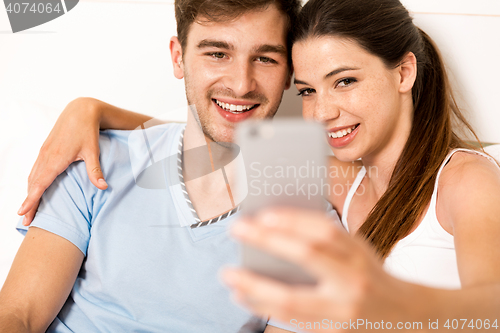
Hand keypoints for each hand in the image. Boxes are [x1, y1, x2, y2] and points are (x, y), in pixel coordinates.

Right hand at [18, 98, 107, 224]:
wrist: (80, 110)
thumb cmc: (87, 130)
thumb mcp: (93, 151)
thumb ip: (95, 171)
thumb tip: (103, 187)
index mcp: (56, 159)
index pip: (40, 184)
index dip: (31, 200)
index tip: (23, 213)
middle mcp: (46, 156)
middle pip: (32, 184)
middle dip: (28, 203)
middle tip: (25, 220)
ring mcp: (44, 152)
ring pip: (32, 176)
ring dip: (29, 193)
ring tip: (27, 209)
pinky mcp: (46, 149)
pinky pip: (35, 169)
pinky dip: (32, 182)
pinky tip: (34, 189)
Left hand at [222, 208, 418, 331]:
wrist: (403, 315)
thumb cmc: (369, 275)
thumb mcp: (355, 251)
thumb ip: (323, 242)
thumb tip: (274, 229)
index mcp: (358, 254)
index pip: (325, 230)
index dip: (293, 219)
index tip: (263, 214)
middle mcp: (352, 281)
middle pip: (306, 256)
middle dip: (267, 241)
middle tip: (237, 229)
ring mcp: (342, 311)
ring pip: (292, 299)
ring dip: (255, 286)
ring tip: (229, 275)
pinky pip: (291, 321)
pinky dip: (263, 308)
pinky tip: (243, 297)